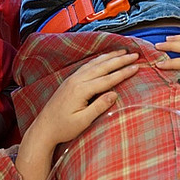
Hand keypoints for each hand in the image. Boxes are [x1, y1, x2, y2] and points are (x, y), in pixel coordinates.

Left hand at [8, 50, 139, 179]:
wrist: (43, 128)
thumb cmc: (63, 128)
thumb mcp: (82, 121)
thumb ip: (99, 106)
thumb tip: (114, 94)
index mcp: (81, 90)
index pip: (107, 79)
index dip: (123, 72)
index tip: (136, 66)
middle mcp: (77, 80)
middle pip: (103, 66)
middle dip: (120, 60)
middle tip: (134, 54)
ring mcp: (73, 78)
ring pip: (95, 63)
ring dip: (110, 56)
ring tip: (122, 51)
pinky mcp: (70, 80)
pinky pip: (87, 65)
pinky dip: (98, 59)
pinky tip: (104, 58)